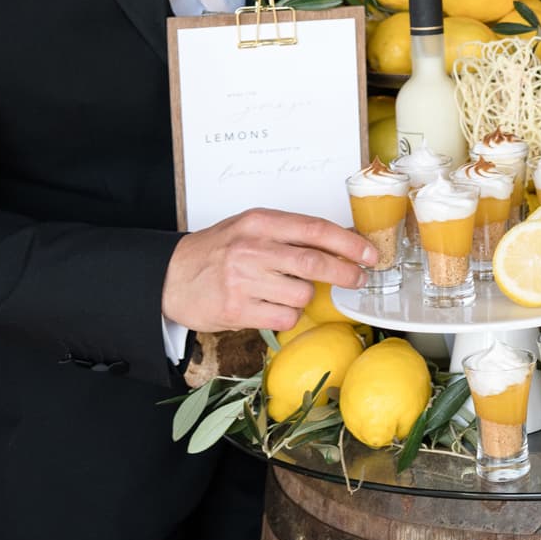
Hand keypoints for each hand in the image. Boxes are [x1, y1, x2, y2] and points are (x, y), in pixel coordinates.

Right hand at [162, 208, 372, 333]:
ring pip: (302, 294)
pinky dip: (288, 315)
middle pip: (314, 262)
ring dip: (305, 297)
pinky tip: (273, 307)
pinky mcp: (237, 309)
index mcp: (260, 222)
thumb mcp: (250, 228)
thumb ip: (289, 233)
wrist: (171, 276)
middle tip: (359, 280)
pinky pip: (284, 317)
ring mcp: (244, 280)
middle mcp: (253, 248)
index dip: (349, 242)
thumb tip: (342, 242)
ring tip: (287, 292)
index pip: (315, 229)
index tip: (369, 254)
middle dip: (346, 273)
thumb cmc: (217, 251)